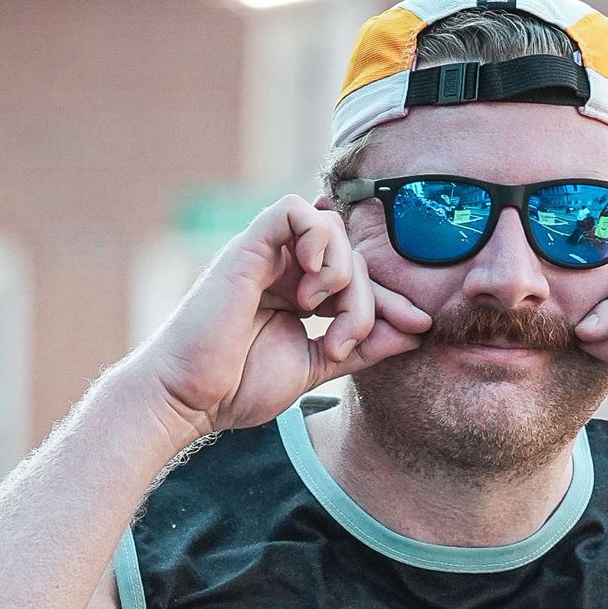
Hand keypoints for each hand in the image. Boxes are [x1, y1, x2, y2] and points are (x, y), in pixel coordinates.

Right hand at [125, 195, 431, 438]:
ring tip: (321, 319)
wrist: (189, 399)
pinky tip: (310, 283)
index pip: (360, 276)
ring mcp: (265, 255)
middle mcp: (283, 268)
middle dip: (366, 300)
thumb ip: (363, 346)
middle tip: (343, 343)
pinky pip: (294, 209)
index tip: (418, 327)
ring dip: (343, 275)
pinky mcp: (247, 246)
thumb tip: (415, 332)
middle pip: (353, 254)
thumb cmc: (237, 387)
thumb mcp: (316, 366)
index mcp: (298, 294)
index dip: (393, 298)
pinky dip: (316, 238)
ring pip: (332, 229)